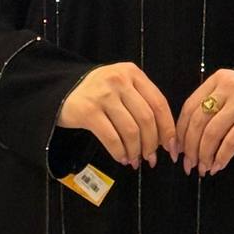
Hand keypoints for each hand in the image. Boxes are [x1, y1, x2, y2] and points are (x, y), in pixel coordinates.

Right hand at [58, 63, 175, 168]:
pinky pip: (112, 138)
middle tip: (151, 158)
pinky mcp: (88, 111)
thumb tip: (165, 138)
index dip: (168, 128)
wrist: (61, 91)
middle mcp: (119, 80)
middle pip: (146, 118)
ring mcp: (103, 94)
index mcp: (133, 73)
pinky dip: (120, 152)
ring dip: (136, 151)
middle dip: (152, 143)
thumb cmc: (99, 93)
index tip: (171, 147)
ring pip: (131, 130)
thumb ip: (143, 103)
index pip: (159, 103)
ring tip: (135, 160)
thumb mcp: (122, 86)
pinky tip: (121, 158)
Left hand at [175, 70, 233, 176]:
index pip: (190, 107)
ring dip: (204, 155)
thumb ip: (210, 107)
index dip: (180, 132)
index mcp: (218, 79)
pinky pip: (231, 141)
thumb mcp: (230, 95)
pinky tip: (218, 166)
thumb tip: (183, 142)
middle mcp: (229, 87)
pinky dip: (221, 157)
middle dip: (190, 148)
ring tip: (204, 168)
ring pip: (212, 133)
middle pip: (199, 121)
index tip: (177, 151)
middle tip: (189, 165)